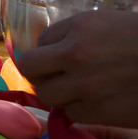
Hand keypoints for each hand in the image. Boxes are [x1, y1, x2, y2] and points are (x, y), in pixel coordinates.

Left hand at [15, 10, 137, 127]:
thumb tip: (48, 50)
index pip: (39, 42)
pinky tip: (98, 103)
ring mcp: (86, 85)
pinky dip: (80, 110)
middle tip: (54, 77)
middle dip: (40, 74)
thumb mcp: (108, 23)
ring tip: (78, 91)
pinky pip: (73, 114)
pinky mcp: (100, 112)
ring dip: (59, 94)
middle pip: (30, 69)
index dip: (47, 52)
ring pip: (48, 95)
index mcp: (79, 28)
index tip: (56, 59)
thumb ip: (76, 34)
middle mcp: (76, 55)